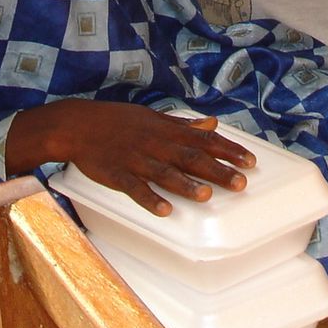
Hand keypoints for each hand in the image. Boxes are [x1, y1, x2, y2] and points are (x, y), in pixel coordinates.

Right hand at [13, 103, 253, 215]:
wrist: (77, 124)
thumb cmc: (117, 121)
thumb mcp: (153, 117)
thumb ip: (183, 124)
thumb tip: (211, 124)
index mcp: (166, 130)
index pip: (204, 140)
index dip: (228, 150)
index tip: (250, 161)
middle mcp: (155, 144)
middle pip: (191, 158)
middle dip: (217, 170)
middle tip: (241, 182)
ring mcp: (136, 159)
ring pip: (165, 173)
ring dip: (186, 184)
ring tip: (206, 195)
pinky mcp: (117, 174)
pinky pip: (135, 188)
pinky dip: (150, 199)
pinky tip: (164, 210)